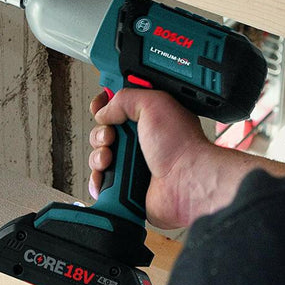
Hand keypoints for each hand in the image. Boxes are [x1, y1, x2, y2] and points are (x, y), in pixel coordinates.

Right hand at [88, 89, 221, 229]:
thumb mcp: (154, 103)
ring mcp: (133, 165)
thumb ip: (125, 98)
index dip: (106, 106)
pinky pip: (101, 182)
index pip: (118, 107)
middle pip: (104, 133)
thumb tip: (104, 111)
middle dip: (101, 134)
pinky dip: (98, 180)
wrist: (187, 182)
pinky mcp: (127, 187)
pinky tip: (107, 176)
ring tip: (110, 159)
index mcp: (148, 118)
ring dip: (98, 157)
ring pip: (99, 157)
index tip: (100, 107)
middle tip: (110, 137)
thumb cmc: (182, 146)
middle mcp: (141, 141)